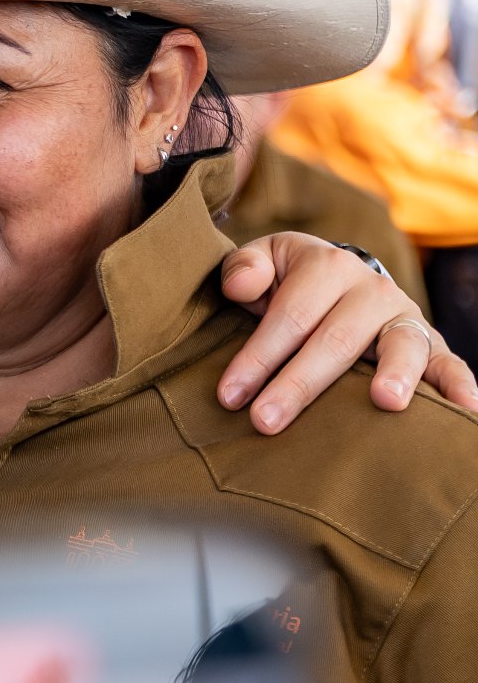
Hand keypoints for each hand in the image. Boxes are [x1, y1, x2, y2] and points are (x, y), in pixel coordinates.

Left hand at [218, 233, 475, 430]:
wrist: (335, 278)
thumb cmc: (287, 281)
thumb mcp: (263, 261)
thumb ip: (244, 267)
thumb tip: (243, 286)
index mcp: (327, 266)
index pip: (289, 317)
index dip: (256, 357)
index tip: (229, 396)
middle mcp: (372, 289)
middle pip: (335, 339)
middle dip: (298, 384)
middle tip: (265, 421)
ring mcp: (404, 316)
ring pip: (401, 345)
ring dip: (395, 374)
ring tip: (384, 403)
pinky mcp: (430, 343)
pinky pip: (449, 362)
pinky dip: (460, 385)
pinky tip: (466, 411)